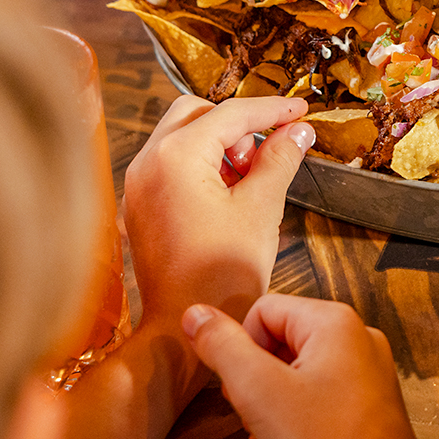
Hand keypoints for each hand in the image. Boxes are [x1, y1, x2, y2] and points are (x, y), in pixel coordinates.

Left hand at [125, 95, 314, 331]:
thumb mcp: (262, 209)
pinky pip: (171, 164)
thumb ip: (280, 160)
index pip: (231, 113)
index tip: (300, 111)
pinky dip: (201, 165)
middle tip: (269, 150)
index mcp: (176, 157)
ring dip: (219, 144)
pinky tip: (228, 193)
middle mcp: (148, 163)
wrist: (182, 329)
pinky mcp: (140, 205)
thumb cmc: (219, 276)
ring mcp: (138, 185)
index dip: (272, 109)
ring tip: (250, 179)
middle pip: (197, 113)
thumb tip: (297, 133)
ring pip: (182, 137)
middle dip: (238, 124)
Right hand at [183, 295, 416, 438]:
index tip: (241, 388)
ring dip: (274, 405)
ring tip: (271, 435)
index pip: (263, 311)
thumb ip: (224, 348)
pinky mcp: (368, 405)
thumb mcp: (260, 392)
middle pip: (281, 342)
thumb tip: (197, 315)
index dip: (241, 349)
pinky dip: (298, 419)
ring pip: (298, 374)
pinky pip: (320, 398)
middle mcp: (358, 340)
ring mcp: (367, 374)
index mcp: (336, 323)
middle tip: (256, 415)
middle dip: (258, 382)